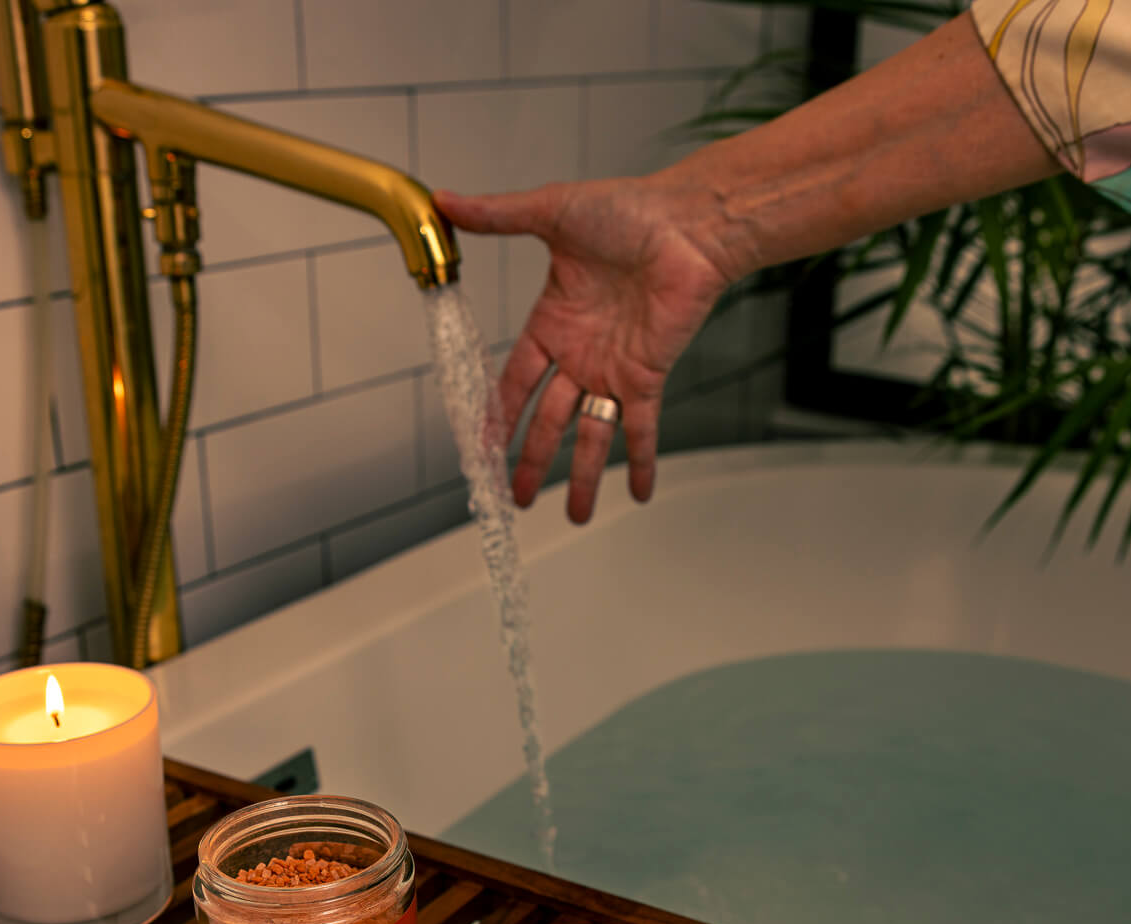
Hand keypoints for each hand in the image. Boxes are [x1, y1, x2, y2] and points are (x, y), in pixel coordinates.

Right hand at [435, 173, 738, 522]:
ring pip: (591, 436)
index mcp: (552, 324)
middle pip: (549, 422)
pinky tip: (639, 494)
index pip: (515, 382)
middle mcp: (580, 355)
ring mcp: (614, 370)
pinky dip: (642, 462)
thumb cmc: (627, 210)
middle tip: (516, 498)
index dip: (498, 416)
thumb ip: (497, 215)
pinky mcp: (647, 377)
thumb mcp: (550, 212)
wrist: (687, 223)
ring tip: (572, 516)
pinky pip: (642, 429)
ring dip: (581, 477)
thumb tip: (443, 199)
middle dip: (532, 462)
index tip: (483, 449)